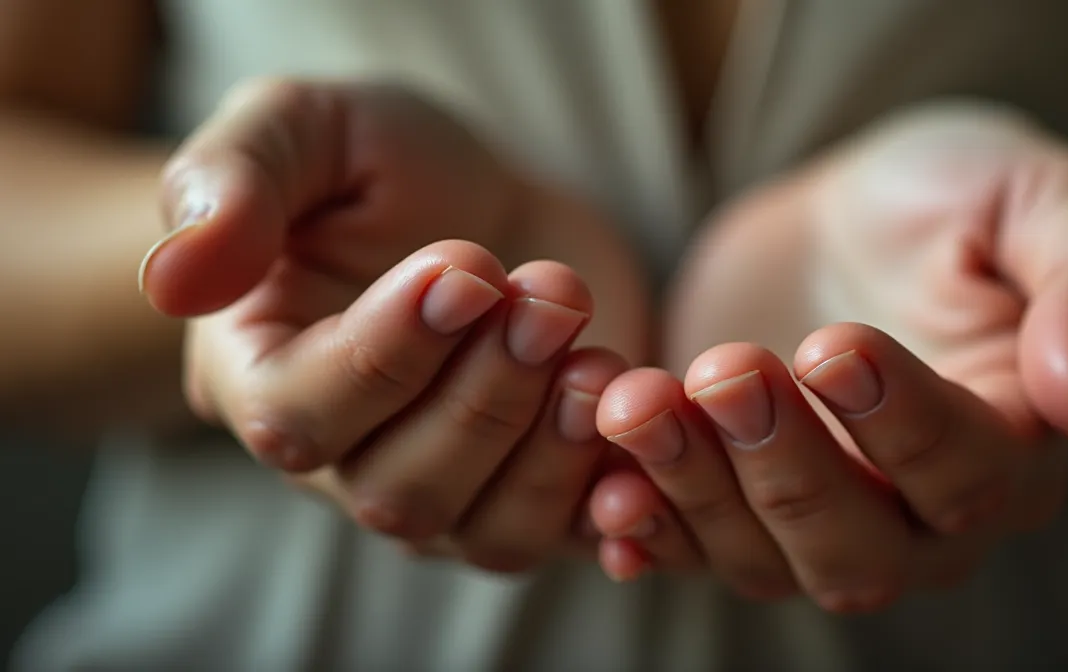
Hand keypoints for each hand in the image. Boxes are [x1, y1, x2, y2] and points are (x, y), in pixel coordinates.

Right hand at [140, 79, 642, 570]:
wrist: (484, 197)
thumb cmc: (379, 162)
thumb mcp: (300, 128)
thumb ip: (234, 183)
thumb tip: (173, 278)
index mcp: (263, 374)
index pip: (300, 416)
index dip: (388, 354)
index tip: (469, 266)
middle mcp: (348, 458)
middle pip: (400, 491)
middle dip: (487, 396)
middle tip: (549, 294)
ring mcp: (447, 486)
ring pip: (487, 531)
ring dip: (552, 448)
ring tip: (596, 351)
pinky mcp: (538, 485)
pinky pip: (572, 538)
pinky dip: (617, 506)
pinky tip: (646, 429)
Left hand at [586, 103, 1067, 608]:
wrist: (854, 216)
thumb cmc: (959, 198)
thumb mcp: (1044, 202)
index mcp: (1014, 448)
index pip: (969, 474)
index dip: (901, 423)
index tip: (835, 344)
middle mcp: (923, 518)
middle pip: (858, 546)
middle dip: (785, 465)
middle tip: (728, 370)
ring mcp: (823, 519)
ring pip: (765, 559)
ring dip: (695, 492)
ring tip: (635, 402)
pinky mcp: (737, 502)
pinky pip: (692, 548)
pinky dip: (646, 530)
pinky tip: (603, 495)